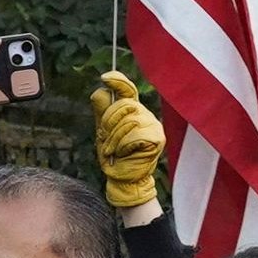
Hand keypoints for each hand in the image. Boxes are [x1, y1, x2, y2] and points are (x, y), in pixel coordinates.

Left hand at [90, 71, 166, 209]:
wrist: (123, 180)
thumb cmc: (114, 157)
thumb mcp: (103, 133)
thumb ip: (102, 112)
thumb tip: (100, 89)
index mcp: (133, 112)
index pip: (127, 90)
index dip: (118, 81)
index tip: (106, 77)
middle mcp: (145, 115)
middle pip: (124, 105)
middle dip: (109, 123)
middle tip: (106, 142)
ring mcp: (153, 125)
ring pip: (129, 120)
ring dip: (115, 138)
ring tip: (115, 151)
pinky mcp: (157, 138)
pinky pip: (134, 134)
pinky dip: (124, 146)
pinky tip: (125, 154)